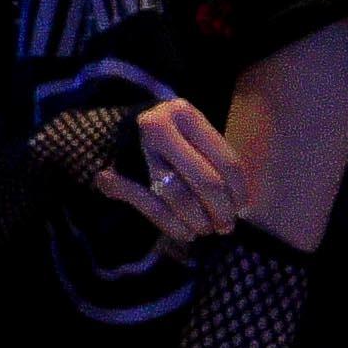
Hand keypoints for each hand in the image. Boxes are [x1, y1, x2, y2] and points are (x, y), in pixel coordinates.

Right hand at [93, 97, 247, 244]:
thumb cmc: (161, 135)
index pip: (225, 161)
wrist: (105, 133)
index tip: (241, 209)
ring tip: (206, 229)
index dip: (238, 191)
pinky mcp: (112, 175)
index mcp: (183, 114)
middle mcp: (157, 128)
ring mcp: (134, 151)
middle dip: (220, 211)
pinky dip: (172, 225)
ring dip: (199, 221)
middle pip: (205, 181)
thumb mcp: (188, 132)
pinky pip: (151, 207)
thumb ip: (213, 159)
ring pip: (179, 197)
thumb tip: (241, 204)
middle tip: (226, 226)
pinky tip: (185, 233)